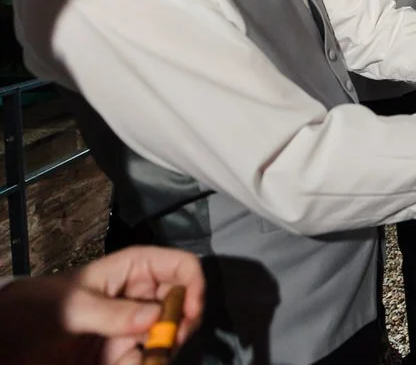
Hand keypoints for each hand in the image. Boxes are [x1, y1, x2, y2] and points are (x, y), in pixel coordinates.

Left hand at [1, 245, 204, 364]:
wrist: (6, 344)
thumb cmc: (35, 311)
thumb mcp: (71, 308)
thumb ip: (111, 313)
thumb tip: (154, 318)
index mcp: (132, 270)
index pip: (179, 265)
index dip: (192, 284)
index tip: (189, 313)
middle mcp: (140, 298)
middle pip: (183, 304)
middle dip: (182, 324)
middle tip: (168, 343)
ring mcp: (134, 328)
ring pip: (169, 337)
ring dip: (163, 350)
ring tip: (141, 360)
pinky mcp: (125, 355)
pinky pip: (149, 360)